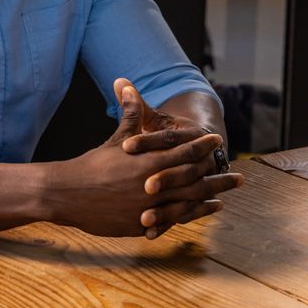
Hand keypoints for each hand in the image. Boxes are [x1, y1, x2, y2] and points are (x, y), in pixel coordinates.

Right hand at [45, 84, 233, 237]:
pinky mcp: (141, 224)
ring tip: (224, 200)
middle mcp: (153, 185)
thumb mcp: (115, 139)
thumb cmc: (92, 164)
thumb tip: (127, 84)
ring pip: (187, 204)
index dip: (203, 146)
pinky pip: (171, 222)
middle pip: (194, 181)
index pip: (184, 152)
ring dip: (208, 201)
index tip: (218, 142)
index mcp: (149, 161)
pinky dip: (187, 218)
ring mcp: (149, 207)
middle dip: (218, 179)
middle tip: (238, 178)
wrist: (69, 194)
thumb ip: (128, 114)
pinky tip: (197, 216)